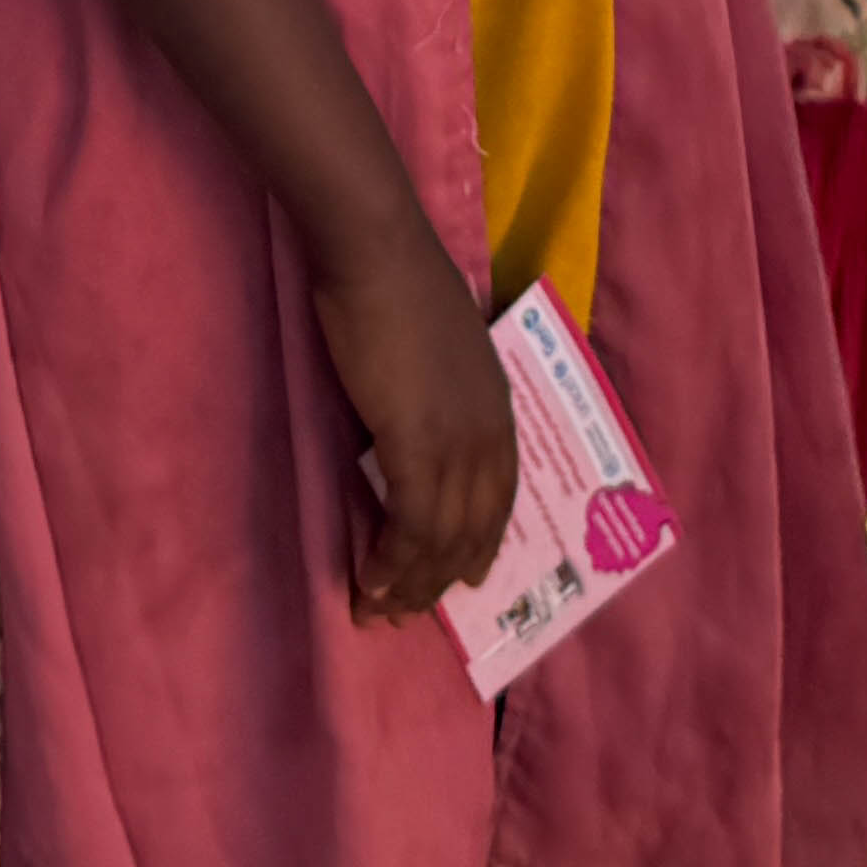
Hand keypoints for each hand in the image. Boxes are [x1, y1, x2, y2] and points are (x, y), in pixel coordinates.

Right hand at [314, 227, 515, 621]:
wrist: (379, 253)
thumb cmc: (400, 286)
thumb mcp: (441, 349)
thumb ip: (441, 392)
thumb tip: (417, 421)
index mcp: (498, 408)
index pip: (499, 497)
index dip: (482, 543)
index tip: (467, 578)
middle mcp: (488, 433)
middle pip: (474, 528)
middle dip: (440, 578)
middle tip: (407, 613)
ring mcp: (456, 441)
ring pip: (442, 537)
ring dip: (410, 582)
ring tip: (379, 611)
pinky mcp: (416, 444)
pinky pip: (410, 524)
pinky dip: (390, 559)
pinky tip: (367, 580)